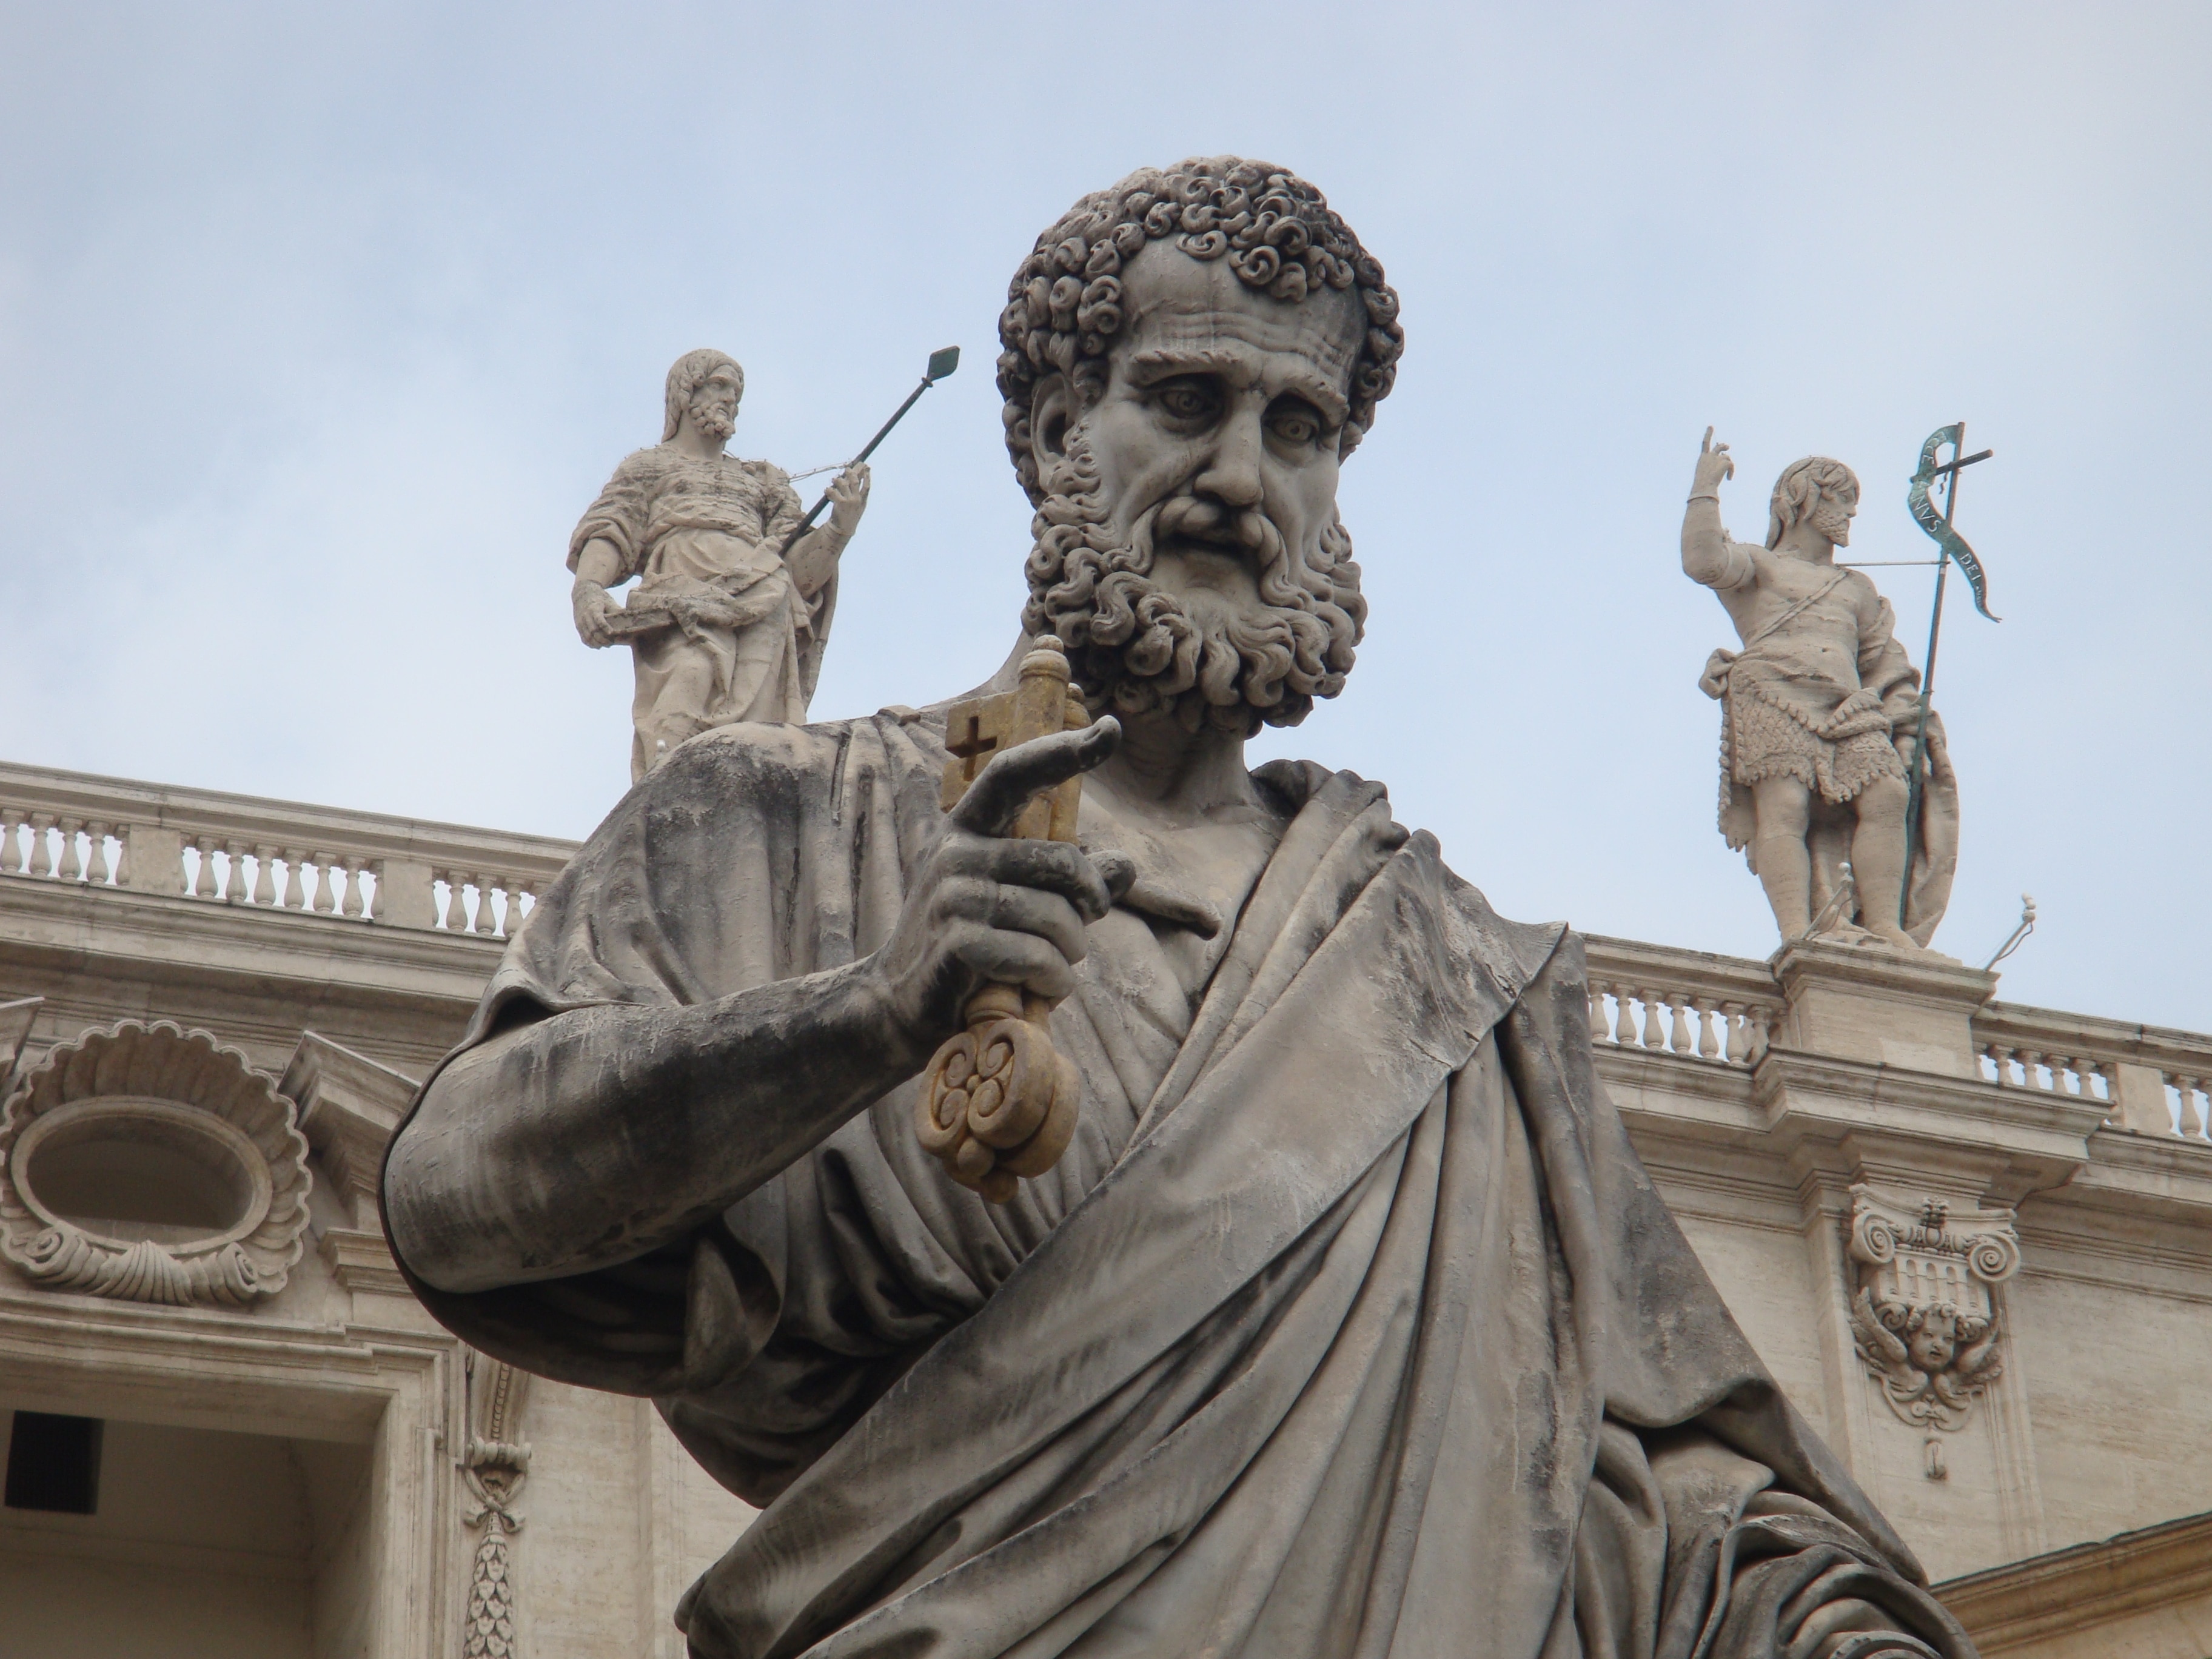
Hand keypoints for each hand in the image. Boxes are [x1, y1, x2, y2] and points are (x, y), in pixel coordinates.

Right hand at [572, 580, 619, 646]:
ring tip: (608, 645)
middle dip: (603, 639)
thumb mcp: (609, 602)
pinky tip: (599, 646)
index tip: (611, 633)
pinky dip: (591, 644)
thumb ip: (617, 611)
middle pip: (593, 631)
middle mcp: (585, 615)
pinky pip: (584, 638)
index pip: (598, 619)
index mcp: (593, 608)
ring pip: (587, 637)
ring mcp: (580, 622)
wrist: (583, 593)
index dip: (604, 627)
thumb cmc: (600, 598)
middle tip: (613, 642)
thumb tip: (632, 620)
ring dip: (597, 643)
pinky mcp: (578, 626)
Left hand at [827, 462, 870, 535]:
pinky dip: (829, 489)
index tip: (867, 467)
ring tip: (833, 480)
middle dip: (850, 473)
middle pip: (854, 481)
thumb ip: (858, 497)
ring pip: (843, 484)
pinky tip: (827, 490)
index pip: (867, 486)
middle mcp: (857, 500)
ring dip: (837, 480)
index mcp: (862, 501)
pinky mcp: (840, 503)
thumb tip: (855, 484)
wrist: (843, 530)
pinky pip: (833, 491)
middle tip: (846, 469)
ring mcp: (849, 501)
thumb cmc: (849, 517)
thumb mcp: (858, 508)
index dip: (867, 476)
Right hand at [869, 719, 1130, 1051]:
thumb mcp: (1018, 901)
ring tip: (1057, 964)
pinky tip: (1045, 986)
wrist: (896, 1003)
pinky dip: (1055, 979)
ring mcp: (952, 897)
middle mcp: (955, 853)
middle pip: (1063, 862)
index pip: (1013, 772)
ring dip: (1072, 950)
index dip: (1062, 751)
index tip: (1110, 729)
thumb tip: (1123, 865)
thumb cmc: (969, 945)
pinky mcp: (956, 944)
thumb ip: (1070, 881)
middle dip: (1091, 901)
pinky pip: (1037, 956)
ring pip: (1057, 916)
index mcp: (967, 827)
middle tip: (1086, 923)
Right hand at [1692, 426, 1734, 496]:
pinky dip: (1731, 472)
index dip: (1708, 434)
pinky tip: (1728, 479)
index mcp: (1702, 458)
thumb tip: (1721, 464)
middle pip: (1719, 447)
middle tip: (1727, 447)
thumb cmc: (1701, 486)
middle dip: (1724, 446)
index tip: (1711, 426)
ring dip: (1728, 465)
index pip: (1705, 443)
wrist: (1703, 487)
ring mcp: (1717, 458)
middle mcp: (1710, 456)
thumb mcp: (1704, 475)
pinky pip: (1731, 465)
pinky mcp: (1725, 462)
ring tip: (1727, 476)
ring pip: (1727, 458)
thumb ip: (1712, 468)